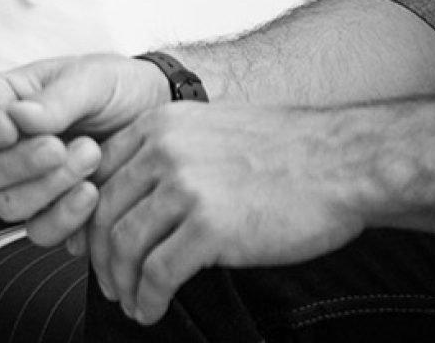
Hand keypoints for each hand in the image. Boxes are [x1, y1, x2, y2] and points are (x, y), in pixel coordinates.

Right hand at [0, 54, 166, 246]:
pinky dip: (65, 217)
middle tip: (58, 145)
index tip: (8, 127)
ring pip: (3, 206)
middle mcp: (2, 148)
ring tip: (90, 154)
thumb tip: (19, 118)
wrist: (160, 116)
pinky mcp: (54, 215)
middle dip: (14, 165)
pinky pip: (40, 232)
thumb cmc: (118, 88)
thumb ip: (55, 98)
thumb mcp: (90, 78)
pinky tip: (92, 191)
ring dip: (47, 187)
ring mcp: (25, 185)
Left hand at [84, 105, 368, 325]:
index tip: (93, 244)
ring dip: (121, 283)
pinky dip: (147, 298)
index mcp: (159, 125)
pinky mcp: (209, 227)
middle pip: (104, 212)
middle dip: (100, 256)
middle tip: (107, 282)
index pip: (99, 175)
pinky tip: (151, 310)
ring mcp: (184, 187)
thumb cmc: (288, 151)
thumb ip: (170, 152)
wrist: (345, 162)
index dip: (89, 216)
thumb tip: (138, 193)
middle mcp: (163, 151)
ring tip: (130, 302)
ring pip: (125, 245)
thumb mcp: (212, 129)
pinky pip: (158, 272)